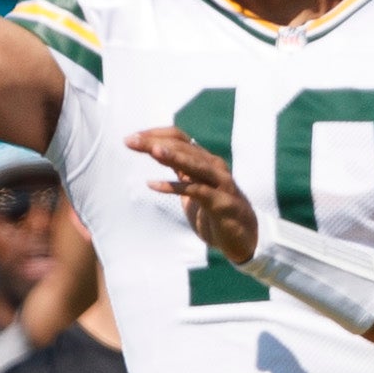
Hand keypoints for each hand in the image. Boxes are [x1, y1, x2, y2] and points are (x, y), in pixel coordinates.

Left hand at [127, 123, 256, 262]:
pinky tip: (153, 185)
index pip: (179, 137)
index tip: (132, 138)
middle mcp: (213, 166)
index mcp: (205, 160)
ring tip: (152, 151)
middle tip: (130, 141)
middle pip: (183, 146)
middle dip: (155, 142)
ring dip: (173, 156)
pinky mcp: (221, 203)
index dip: (156, 134)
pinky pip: (196, 191)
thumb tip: (157, 151)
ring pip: (195, 164)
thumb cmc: (214, 211)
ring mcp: (220, 183)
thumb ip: (180, 169)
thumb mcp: (193, 186)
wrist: (243, 238)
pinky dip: (174, 187)